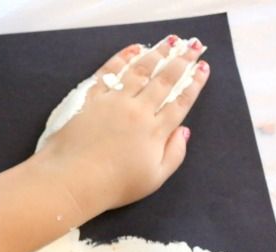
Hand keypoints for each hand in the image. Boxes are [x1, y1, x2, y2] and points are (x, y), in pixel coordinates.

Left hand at [33, 36, 209, 215]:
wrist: (73, 179)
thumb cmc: (114, 185)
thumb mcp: (154, 179)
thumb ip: (174, 154)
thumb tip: (184, 131)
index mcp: (156, 131)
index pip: (180, 102)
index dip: (194, 84)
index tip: (203, 69)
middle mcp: (138, 110)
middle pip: (164, 81)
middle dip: (181, 62)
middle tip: (192, 48)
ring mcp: (114, 102)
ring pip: (140, 71)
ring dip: (157, 54)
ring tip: (169, 43)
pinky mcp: (92, 99)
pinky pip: (110, 72)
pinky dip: (123, 58)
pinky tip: (133, 50)